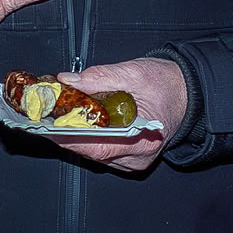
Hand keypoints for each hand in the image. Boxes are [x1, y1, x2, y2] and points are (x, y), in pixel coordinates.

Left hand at [50, 58, 188, 172]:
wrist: (189, 90)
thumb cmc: (168, 84)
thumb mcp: (134, 72)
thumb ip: (100, 77)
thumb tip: (69, 81)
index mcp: (142, 140)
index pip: (97, 147)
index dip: (68, 138)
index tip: (47, 127)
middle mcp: (137, 157)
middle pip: (91, 151)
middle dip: (65, 133)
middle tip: (43, 115)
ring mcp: (133, 159)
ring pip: (93, 152)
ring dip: (73, 134)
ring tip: (54, 115)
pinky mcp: (128, 155)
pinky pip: (101, 149)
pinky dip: (85, 135)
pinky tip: (74, 120)